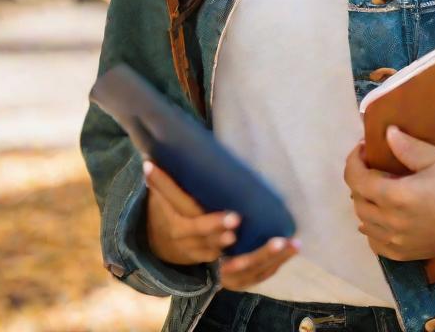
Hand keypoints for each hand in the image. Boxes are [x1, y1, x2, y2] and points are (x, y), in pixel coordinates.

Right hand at [143, 160, 300, 288]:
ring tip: (285, 243)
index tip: (235, 219)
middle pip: (217, 248)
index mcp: (179, 231)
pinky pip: (245, 273)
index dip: (215, 225)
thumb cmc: (164, 213)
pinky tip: (288, 252)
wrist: (158, 245)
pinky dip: (267, 266)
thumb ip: (159, 183)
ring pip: (235, 266)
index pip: (197, 229)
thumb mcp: (159, 199)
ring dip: (262, 257)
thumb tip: (146, 161)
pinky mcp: (220, 268)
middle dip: (241, 243)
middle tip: (266, 236)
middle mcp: (192, 250)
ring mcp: (207, 262)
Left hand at [343, 126, 434, 261]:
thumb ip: (407, 146)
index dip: (354, 161)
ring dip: (364, 201)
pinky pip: (374, 242)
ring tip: (379, 188)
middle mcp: (390, 222)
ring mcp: (395, 241)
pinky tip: (382, 215)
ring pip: (362, 221)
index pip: (356, 179)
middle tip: (373, 165)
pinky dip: (371, 226)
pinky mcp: (402, 254)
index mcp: (396, 196)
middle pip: (357, 199)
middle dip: (359, 178)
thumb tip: (387, 132)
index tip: (363, 149)